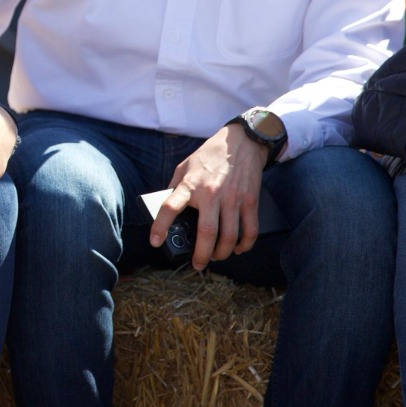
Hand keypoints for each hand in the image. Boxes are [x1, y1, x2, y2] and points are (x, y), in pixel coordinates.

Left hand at [149, 123, 266, 270]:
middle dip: (201, 255)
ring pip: (229, 236)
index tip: (155, 242)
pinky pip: (250, 230)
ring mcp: (233, 198)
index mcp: (190, 184)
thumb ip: (175, 187)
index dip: (160, 226)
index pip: (170, 207)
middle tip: (197, 264)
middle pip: (206, 233)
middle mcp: (211, 193)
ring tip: (216, 257)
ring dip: (222, 253)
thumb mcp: (185, 166)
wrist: (241, 142)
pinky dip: (245, 245)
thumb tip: (165, 208)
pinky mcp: (250, 201)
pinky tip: (238, 249)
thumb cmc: (209, 155)